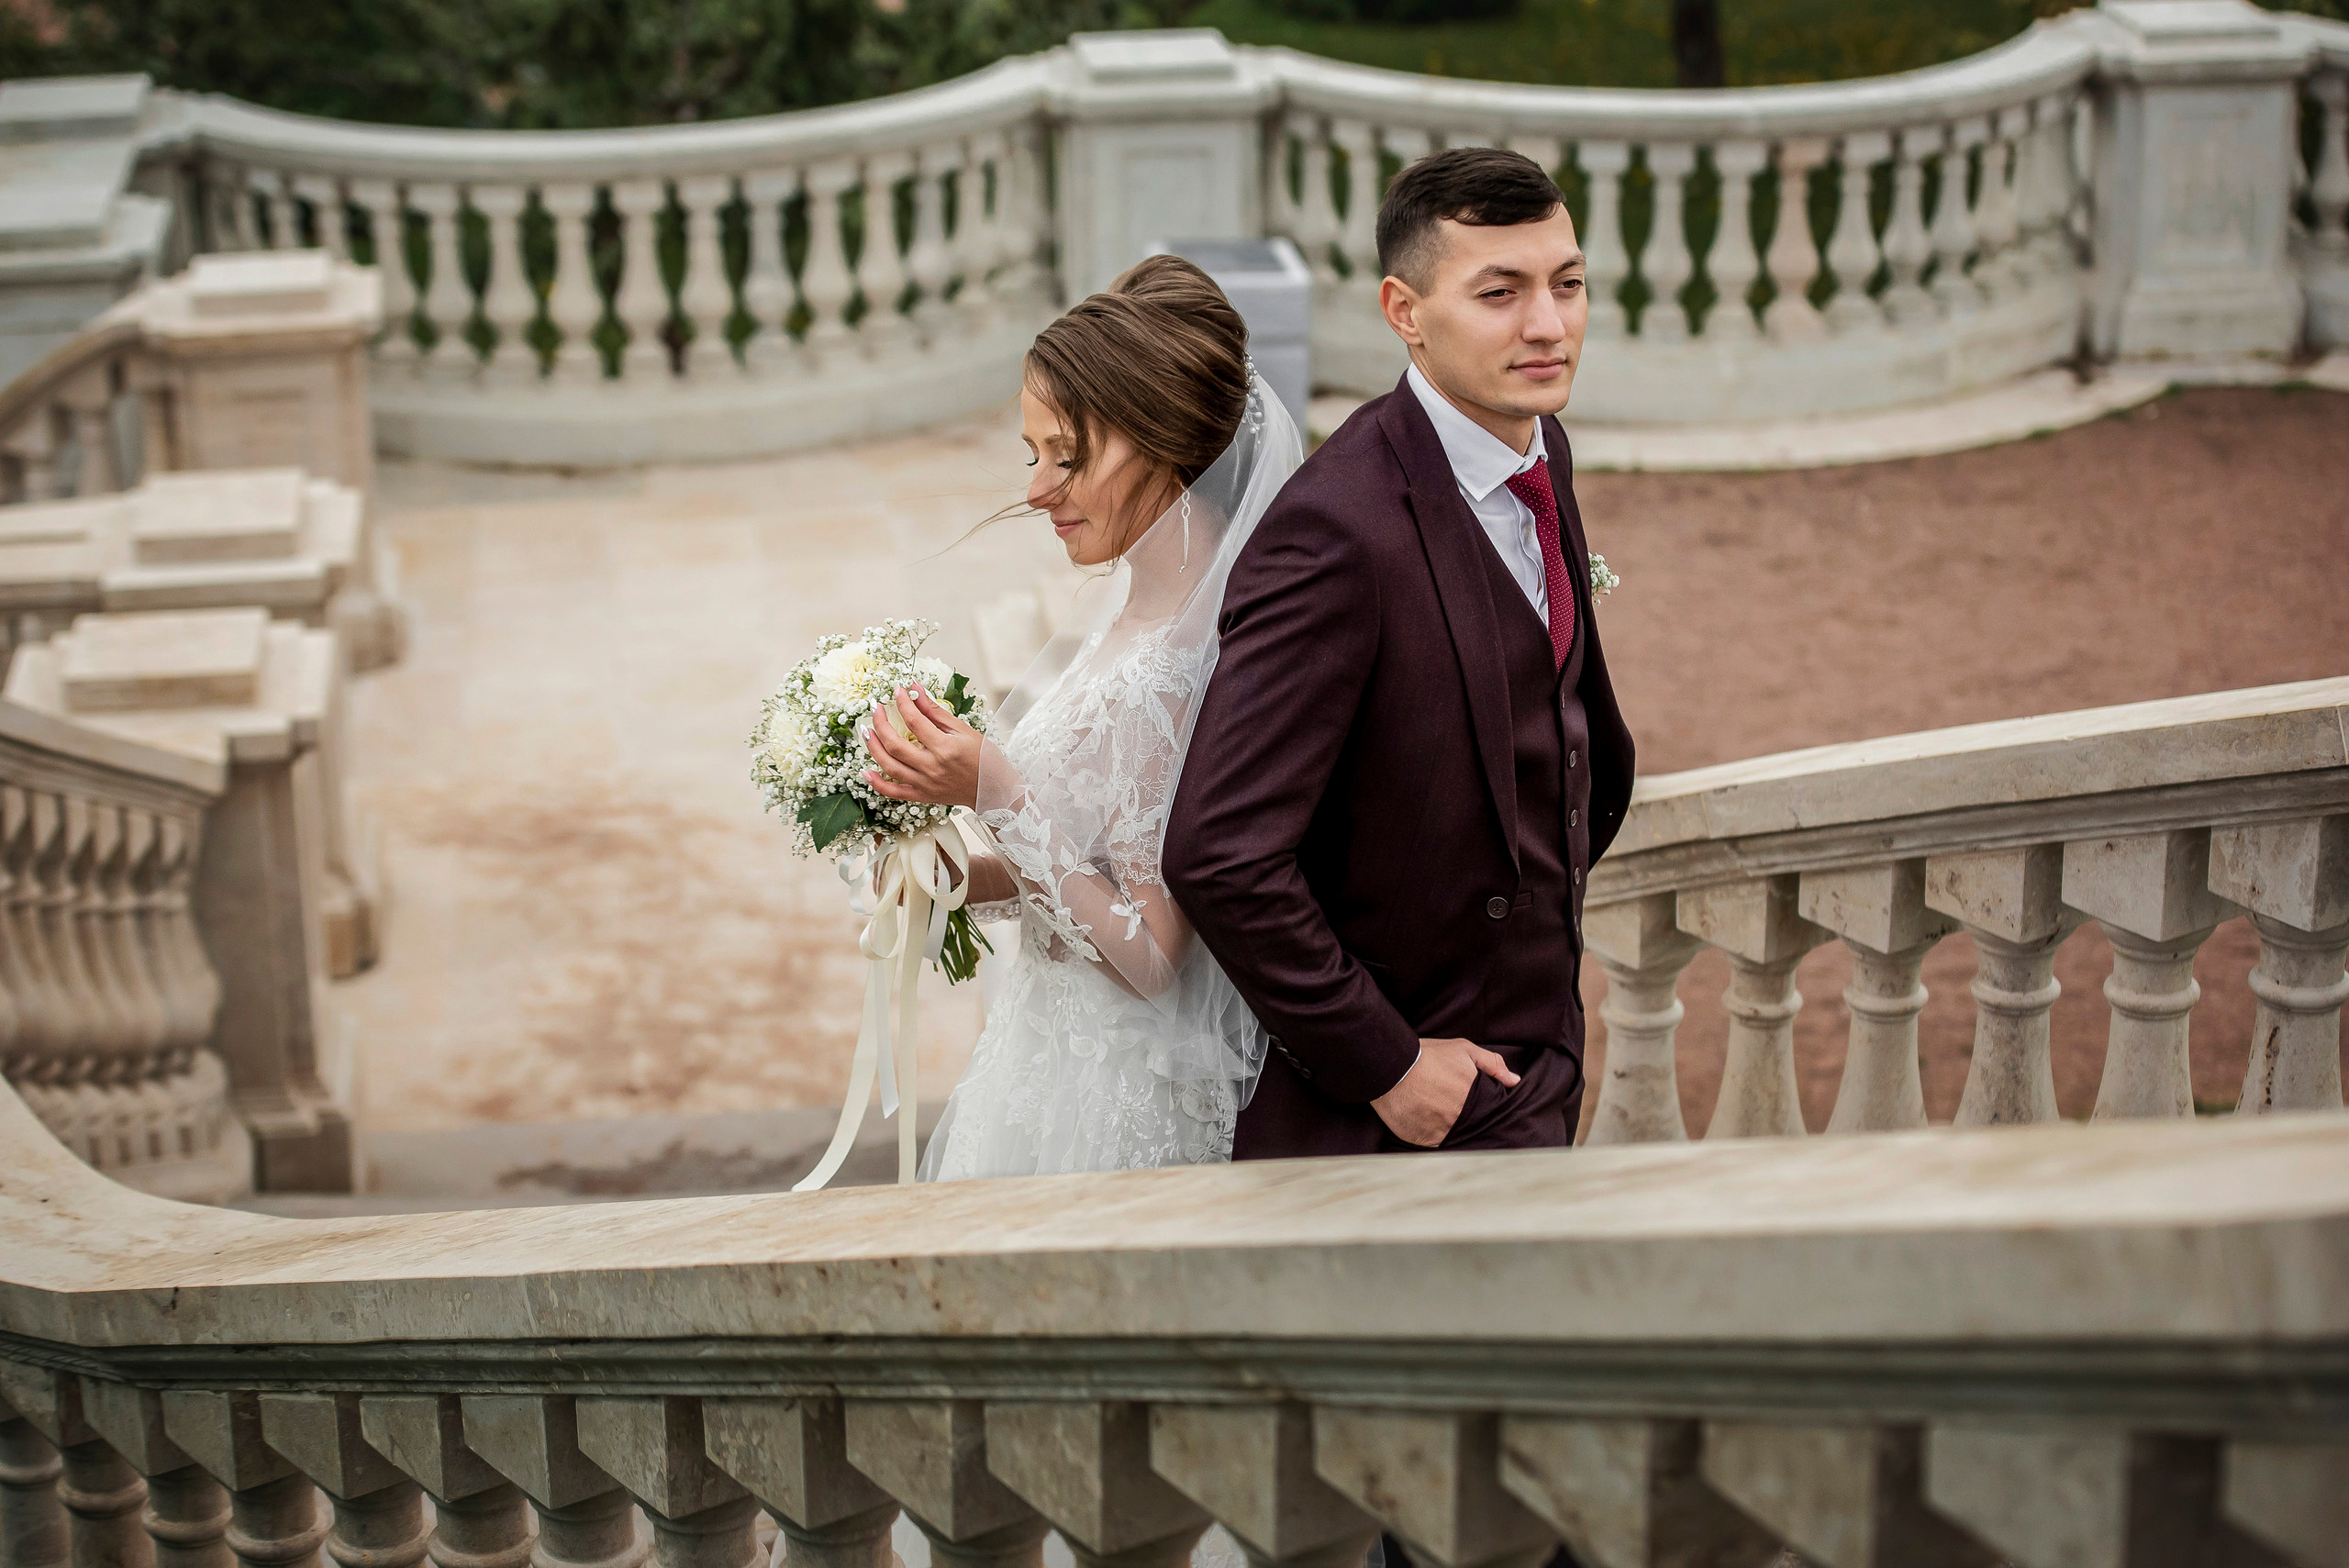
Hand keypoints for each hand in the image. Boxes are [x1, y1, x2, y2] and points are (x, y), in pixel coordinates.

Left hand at [862, 685, 984, 808]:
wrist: (993, 789)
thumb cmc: (984, 758)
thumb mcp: (963, 730)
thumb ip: (936, 711)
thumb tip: (916, 690)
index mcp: (945, 748)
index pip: (915, 721)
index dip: (903, 703)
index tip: (897, 691)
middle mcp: (932, 767)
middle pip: (895, 744)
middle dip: (880, 723)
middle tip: (876, 708)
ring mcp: (925, 784)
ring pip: (889, 766)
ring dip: (873, 747)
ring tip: (867, 731)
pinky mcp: (922, 796)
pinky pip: (894, 792)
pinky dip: (877, 783)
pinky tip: (865, 770)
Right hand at [1371, 1037, 1519, 1147]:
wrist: (1390, 1067)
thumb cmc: (1428, 1056)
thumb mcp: (1463, 1049)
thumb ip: (1492, 1064)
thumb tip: (1514, 1081)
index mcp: (1474, 1098)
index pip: (1489, 1113)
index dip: (1484, 1110)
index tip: (1476, 1105)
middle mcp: (1461, 1118)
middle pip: (1472, 1126)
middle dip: (1466, 1118)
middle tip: (1451, 1107)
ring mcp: (1442, 1132)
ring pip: (1455, 1136)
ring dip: (1451, 1129)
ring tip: (1439, 1114)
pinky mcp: (1423, 1140)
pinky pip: (1435, 1143)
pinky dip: (1434, 1135)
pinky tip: (1427, 1121)